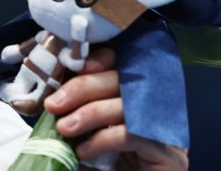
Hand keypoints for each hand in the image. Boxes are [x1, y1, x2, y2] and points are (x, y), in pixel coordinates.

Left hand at [44, 48, 188, 170]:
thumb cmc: (109, 168)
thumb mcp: (88, 138)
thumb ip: (76, 118)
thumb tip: (52, 101)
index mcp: (138, 98)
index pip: (123, 65)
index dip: (99, 60)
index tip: (70, 67)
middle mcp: (156, 109)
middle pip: (122, 80)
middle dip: (83, 87)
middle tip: (54, 104)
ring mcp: (165, 130)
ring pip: (126, 105)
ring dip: (88, 114)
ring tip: (64, 128)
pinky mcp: (169, 154)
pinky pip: (132, 134)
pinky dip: (103, 139)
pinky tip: (84, 151)